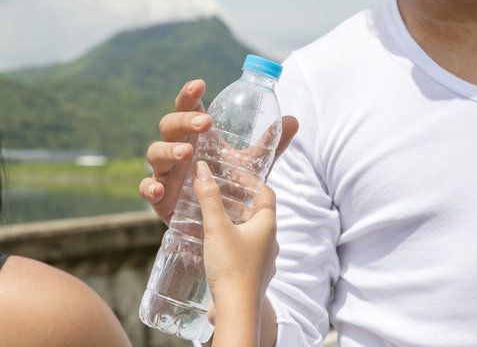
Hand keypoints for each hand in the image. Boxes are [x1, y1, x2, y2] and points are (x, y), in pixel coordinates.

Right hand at [139, 79, 297, 224]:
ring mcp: (167, 172)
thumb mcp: (252, 167)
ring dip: (168, 150)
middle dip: (184, 121)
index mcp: (198, 136)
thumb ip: (271, 145)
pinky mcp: (160, 197)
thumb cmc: (231, 187)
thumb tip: (294, 119)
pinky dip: (149, 187)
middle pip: (169, 125)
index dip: (189, 94)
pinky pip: (146, 188)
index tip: (201, 84)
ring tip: (186, 153)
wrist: (221, 224)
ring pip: (154, 152)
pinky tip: (158, 189)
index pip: (188, 108)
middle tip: (204, 123)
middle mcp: (179, 149)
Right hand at [194, 160, 277, 345]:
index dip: (252, 181)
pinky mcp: (254, 273)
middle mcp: (270, 241)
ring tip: (214, 217)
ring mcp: (264, 259)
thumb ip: (209, 198)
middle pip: (258, 213)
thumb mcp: (217, 227)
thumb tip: (203, 169)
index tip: (234, 175)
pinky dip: (233, 242)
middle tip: (219, 194)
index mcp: (267, 225)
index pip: (267, 193)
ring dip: (236, 223)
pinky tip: (215, 245)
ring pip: (252, 233)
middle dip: (240, 202)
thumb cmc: (231, 267)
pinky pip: (246, 251)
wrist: (236, 310)